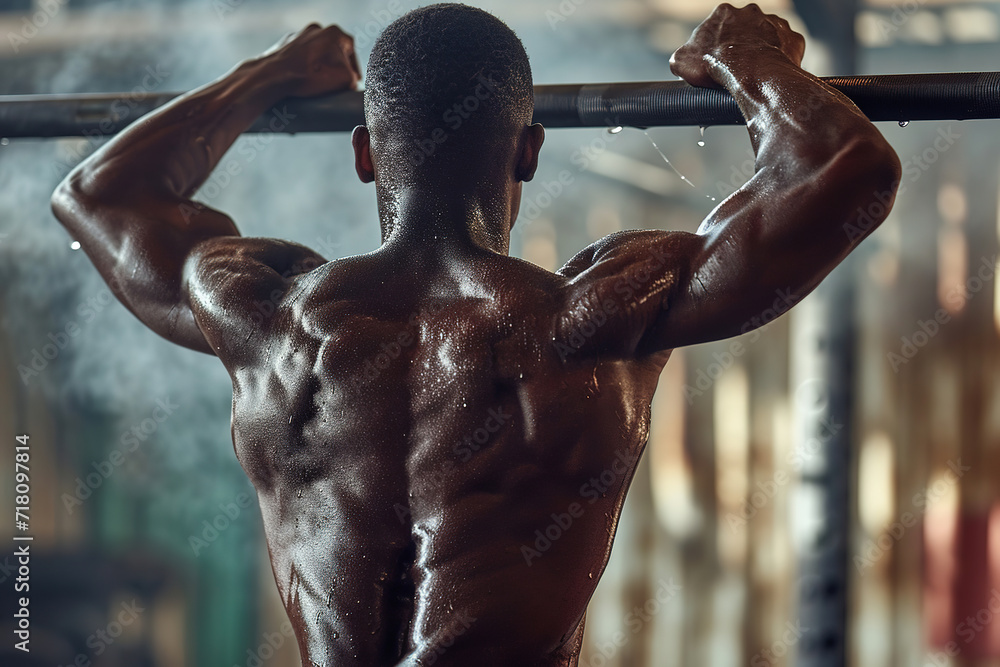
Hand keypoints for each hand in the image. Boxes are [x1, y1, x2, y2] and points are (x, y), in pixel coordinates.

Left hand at [259, 24, 360, 97]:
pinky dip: (303, 67)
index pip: (351, 50)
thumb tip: (352, 81)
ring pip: (315, 52)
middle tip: (337, 82)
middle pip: (332, 49)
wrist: (272, 76)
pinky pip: (298, 57)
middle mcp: (315, 29)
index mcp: (332, 32)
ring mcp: (297, 36)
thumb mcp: (342, 79)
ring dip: (319, 66)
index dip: (354, 68)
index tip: (353, 81)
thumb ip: (353, 78)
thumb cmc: (307, 76)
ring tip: (319, 83)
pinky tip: (302, 80)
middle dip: (336, 66)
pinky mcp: (283, 46)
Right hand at [670, 3, 805, 88]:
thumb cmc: (718, 68)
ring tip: (753, 74)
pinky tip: (771, 74)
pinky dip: (780, 59)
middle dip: (739, 46)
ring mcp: (775, 23)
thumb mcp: (681, 62)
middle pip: (743, 29)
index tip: (715, 62)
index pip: (717, 27)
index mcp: (723, 13)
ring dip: (760, 51)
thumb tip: (681, 61)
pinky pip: (786, 48)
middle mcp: (751, 12)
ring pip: (766, 37)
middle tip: (734, 69)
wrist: (753, 76)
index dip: (715, 46)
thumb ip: (681, 56)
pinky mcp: (792, 38)